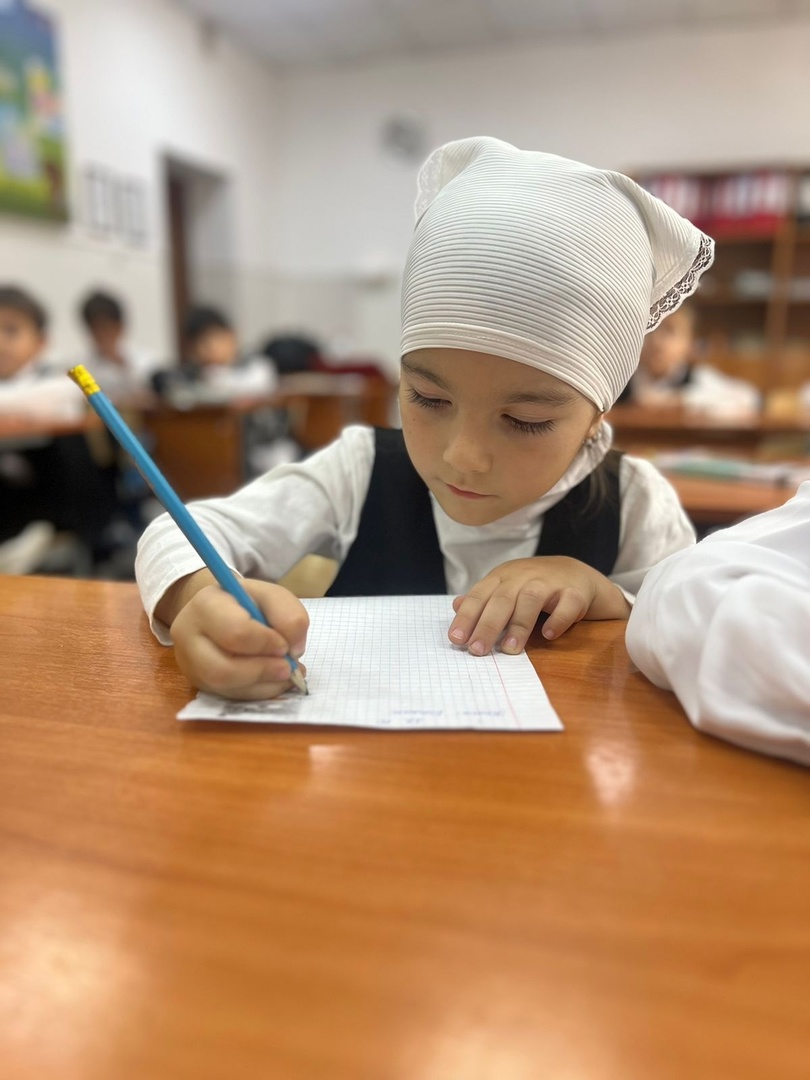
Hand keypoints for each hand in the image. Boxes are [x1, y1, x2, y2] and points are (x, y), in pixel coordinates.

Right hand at [167, 575, 308, 699]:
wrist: (222, 612)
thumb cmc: (249, 603)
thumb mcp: (273, 596)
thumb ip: (290, 615)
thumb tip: (293, 650)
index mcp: (206, 604)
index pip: (235, 632)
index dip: (266, 643)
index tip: (284, 645)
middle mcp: (188, 636)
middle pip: (222, 669)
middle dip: (263, 671)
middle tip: (288, 667)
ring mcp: (190, 664)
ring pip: (224, 687)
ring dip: (263, 685)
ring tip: (285, 674)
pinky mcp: (199, 684)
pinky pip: (229, 697)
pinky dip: (259, 692)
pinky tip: (274, 681)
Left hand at [448, 556, 629, 655]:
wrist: (577, 574)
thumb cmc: (534, 586)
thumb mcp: (506, 589)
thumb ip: (483, 600)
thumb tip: (456, 606)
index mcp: (503, 577)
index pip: (480, 595)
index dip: (467, 617)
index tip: (457, 639)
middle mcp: (524, 576)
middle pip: (503, 599)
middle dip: (488, 625)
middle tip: (477, 650)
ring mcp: (550, 582)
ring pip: (531, 599)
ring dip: (519, 625)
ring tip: (509, 650)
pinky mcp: (575, 592)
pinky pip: (567, 604)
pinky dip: (557, 619)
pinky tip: (548, 635)